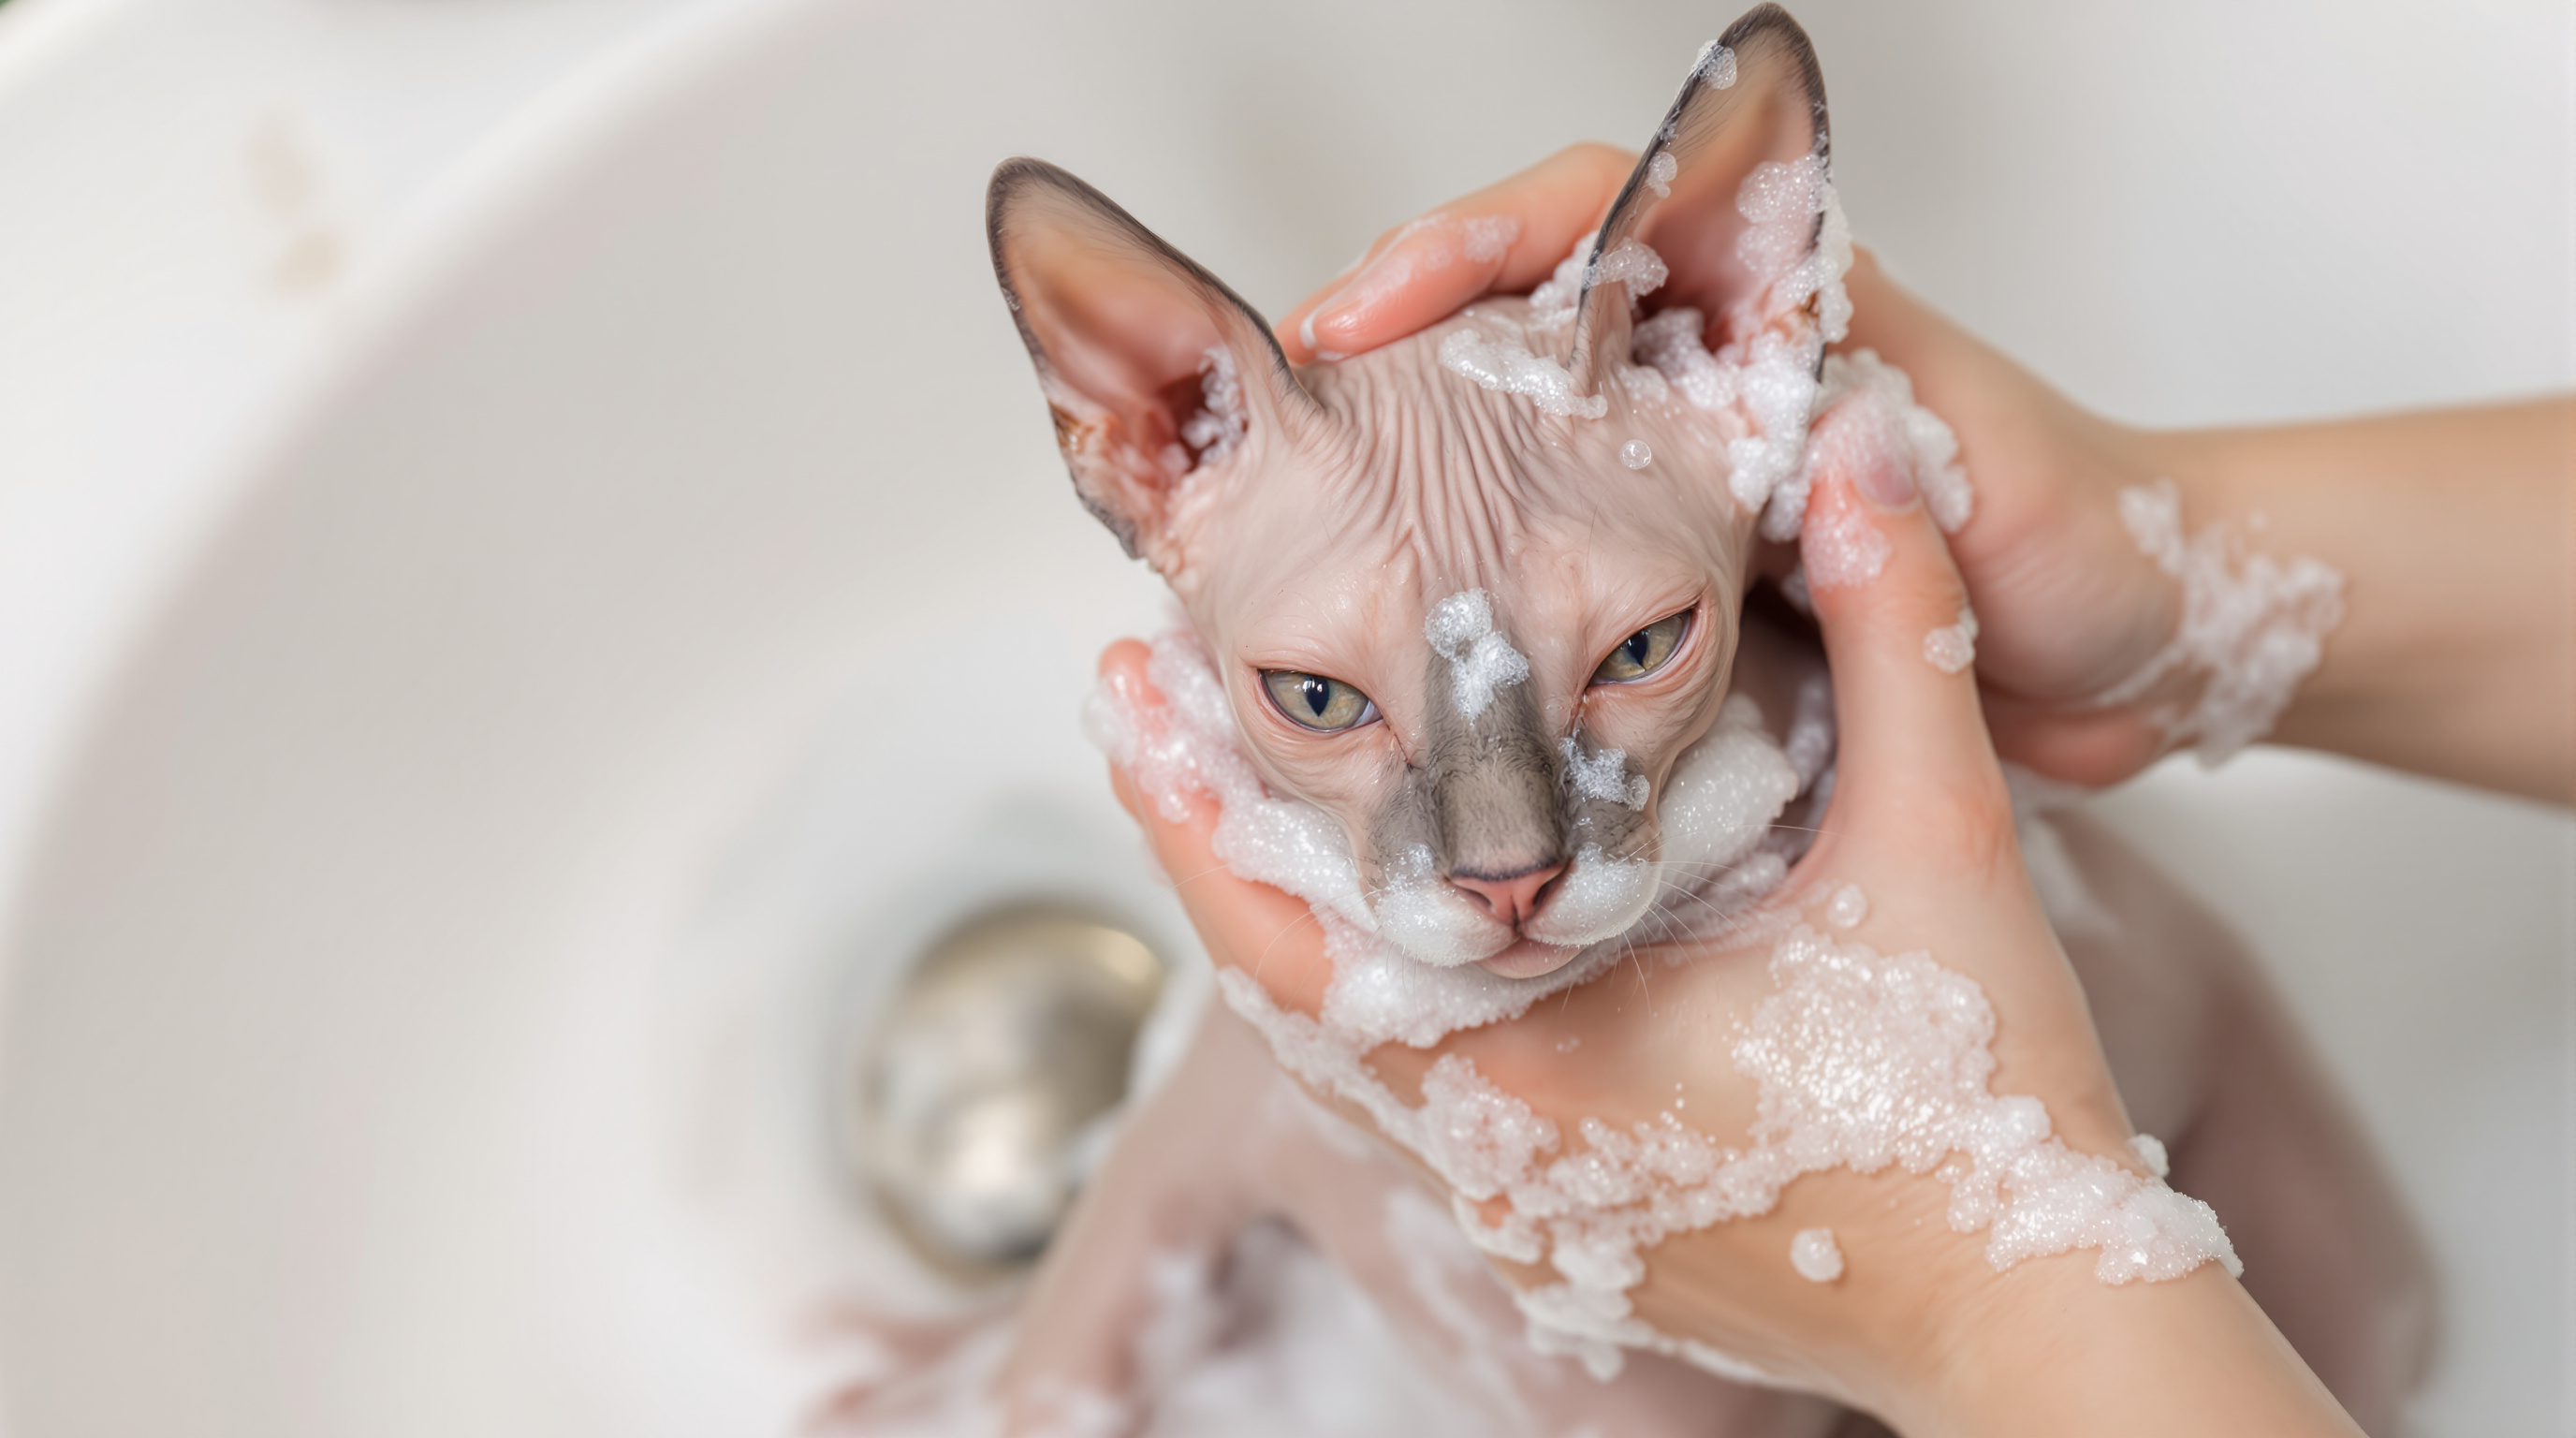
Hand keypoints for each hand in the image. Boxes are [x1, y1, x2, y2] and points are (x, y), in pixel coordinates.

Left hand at [1093, 431, 2357, 1433]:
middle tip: (1155, 714)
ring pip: (1350, 1058)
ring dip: (1295, 922)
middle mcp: (1495, 1161)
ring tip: (1250, 795)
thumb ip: (1894, 631)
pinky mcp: (1569, 1235)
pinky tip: (1399, 921)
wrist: (2041, 1322)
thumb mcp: (1942, 841)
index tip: (1131, 690)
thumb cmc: (1984, 1108)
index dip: (1196, 808)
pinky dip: (1381, 1002)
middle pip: (1284, 993)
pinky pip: (1424, 1108)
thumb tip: (1861, 453)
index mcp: (1534, 1070)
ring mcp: (1525, 1213)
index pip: (1288, 938)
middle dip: (1217, 845)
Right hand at [1274, 147, 2206, 788]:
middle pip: (1512, 319)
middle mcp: (1709, 375)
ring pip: (1512, 440)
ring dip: (1414, 468)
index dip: (1472, 242)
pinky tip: (1405, 628)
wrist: (2140, 658)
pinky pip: (1551, 556)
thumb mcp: (1977, 470)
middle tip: (1289, 415)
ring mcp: (1685, 476)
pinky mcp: (1682, 578)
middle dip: (1394, 350)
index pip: (1591, 214)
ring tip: (1305, 518)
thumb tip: (1777, 411)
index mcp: (1775, 306)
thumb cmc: (2089, 541)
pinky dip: (1475, 581)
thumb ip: (1873, 437)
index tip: (1371, 309)